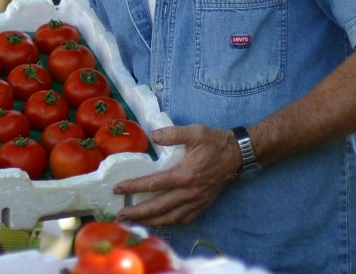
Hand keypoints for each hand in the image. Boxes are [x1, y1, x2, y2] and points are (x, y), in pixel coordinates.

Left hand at [111, 124, 239, 226]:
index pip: (153, 184)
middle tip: (120, 216)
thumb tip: (153, 136)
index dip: (133, 187)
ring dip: (151, 221)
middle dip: (138, 213)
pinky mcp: (203, 204)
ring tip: (135, 222)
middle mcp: (189, 192)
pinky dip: (169, 223)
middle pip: (158, 207)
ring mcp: (197, 201)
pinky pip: (184, 219)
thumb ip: (173, 133)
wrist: (238, 154)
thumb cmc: (215, 142)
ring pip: (170, 218)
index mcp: (185, 175)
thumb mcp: (195, 132)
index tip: (117, 189)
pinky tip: (159, 222)